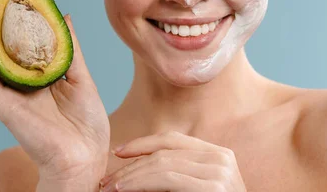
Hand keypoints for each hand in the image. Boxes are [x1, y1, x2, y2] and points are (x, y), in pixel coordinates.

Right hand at [0, 0, 109, 186]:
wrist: (85, 157)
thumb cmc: (86, 125)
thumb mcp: (81, 78)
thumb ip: (69, 50)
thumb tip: (64, 17)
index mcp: (39, 77)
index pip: (21, 42)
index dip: (15, 17)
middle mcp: (20, 82)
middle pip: (0, 43)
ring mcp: (9, 91)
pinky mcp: (3, 102)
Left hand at [99, 131, 246, 190]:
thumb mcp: (199, 189)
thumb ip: (179, 175)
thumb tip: (137, 170)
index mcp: (218, 154)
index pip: (173, 139)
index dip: (142, 143)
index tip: (118, 152)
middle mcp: (220, 157)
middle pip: (164, 152)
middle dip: (131, 165)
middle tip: (106, 180)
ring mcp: (218, 171)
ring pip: (161, 164)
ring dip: (130, 176)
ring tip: (110, 188)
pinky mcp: (213, 187)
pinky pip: (167, 179)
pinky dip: (140, 183)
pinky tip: (123, 190)